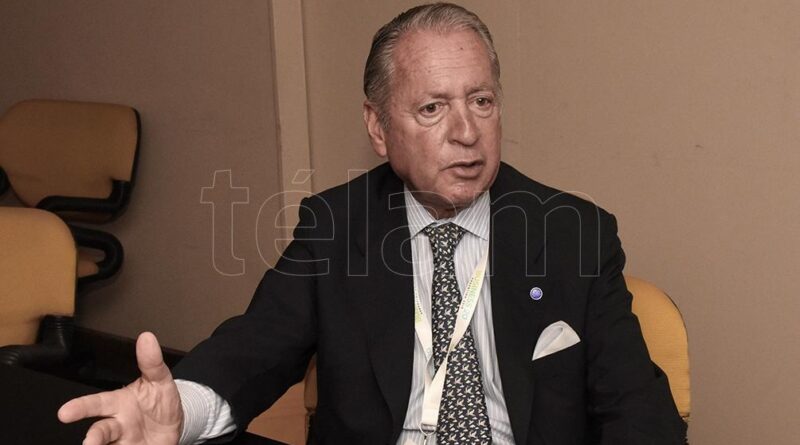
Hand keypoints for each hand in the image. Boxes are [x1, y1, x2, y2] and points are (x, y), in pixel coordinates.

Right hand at [58, 332, 182, 444]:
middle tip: (89, 443)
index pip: (97, 404)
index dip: (80, 408)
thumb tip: (147, 338)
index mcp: (118, 404)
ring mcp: (122, 442)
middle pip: (101, 431)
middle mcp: (117, 425)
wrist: (173, 426)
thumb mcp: (160, 380)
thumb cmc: (159, 402)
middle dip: (93, 438)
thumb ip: (151, 362)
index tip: (64, 413)